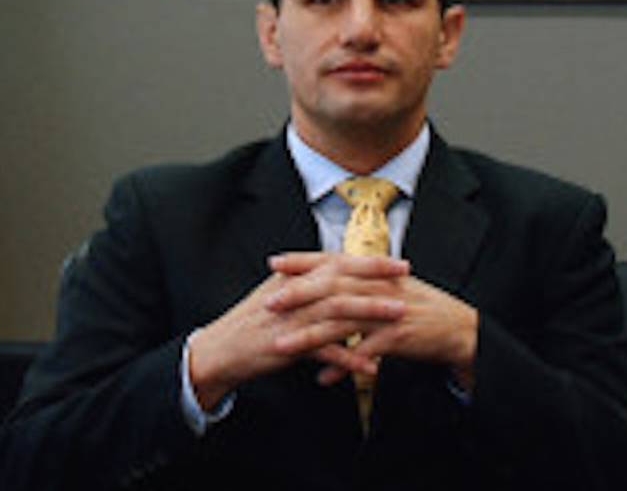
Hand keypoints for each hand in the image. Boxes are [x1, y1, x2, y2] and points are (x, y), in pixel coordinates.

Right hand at [187, 254, 408, 410]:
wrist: (220, 351)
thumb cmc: (251, 326)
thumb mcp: (278, 296)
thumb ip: (306, 285)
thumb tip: (334, 275)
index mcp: (293, 278)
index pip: (336, 263)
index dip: (369, 262)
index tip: (398, 262)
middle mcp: (294, 293)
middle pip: (341, 280)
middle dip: (377, 279)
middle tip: (406, 279)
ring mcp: (290, 318)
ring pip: (336, 310)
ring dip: (371, 312)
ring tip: (399, 315)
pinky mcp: (285, 345)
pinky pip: (322, 351)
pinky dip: (348, 358)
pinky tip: (370, 365)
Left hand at [268, 252, 479, 389]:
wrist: (460, 328)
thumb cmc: (422, 308)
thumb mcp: (390, 287)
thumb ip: (361, 281)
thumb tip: (330, 279)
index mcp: (375, 273)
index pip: (333, 260)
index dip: (303, 260)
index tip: (275, 262)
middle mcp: (379, 287)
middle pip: (331, 287)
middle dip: (297, 294)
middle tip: (269, 302)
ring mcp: (388, 311)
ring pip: (341, 321)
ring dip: (309, 336)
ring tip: (282, 346)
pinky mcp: (398, 336)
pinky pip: (364, 352)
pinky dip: (342, 367)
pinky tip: (323, 378)